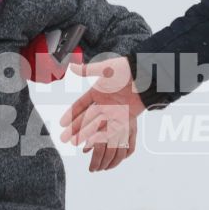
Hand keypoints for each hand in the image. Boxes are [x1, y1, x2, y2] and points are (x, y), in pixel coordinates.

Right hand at [60, 56, 143, 172]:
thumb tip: (71, 66)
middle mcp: (104, 103)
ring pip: (95, 126)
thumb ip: (88, 70)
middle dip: (74, 129)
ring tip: (73, 143)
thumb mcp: (105, 68)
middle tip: (63, 138)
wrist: (146, 76)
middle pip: (86, 118)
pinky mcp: (123, 119)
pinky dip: (99, 136)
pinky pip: (109, 129)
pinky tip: (90, 142)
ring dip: (84, 135)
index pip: (81, 105)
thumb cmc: (127, 69)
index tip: (62, 123)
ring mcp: (113, 112)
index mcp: (98, 92)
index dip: (71, 114)